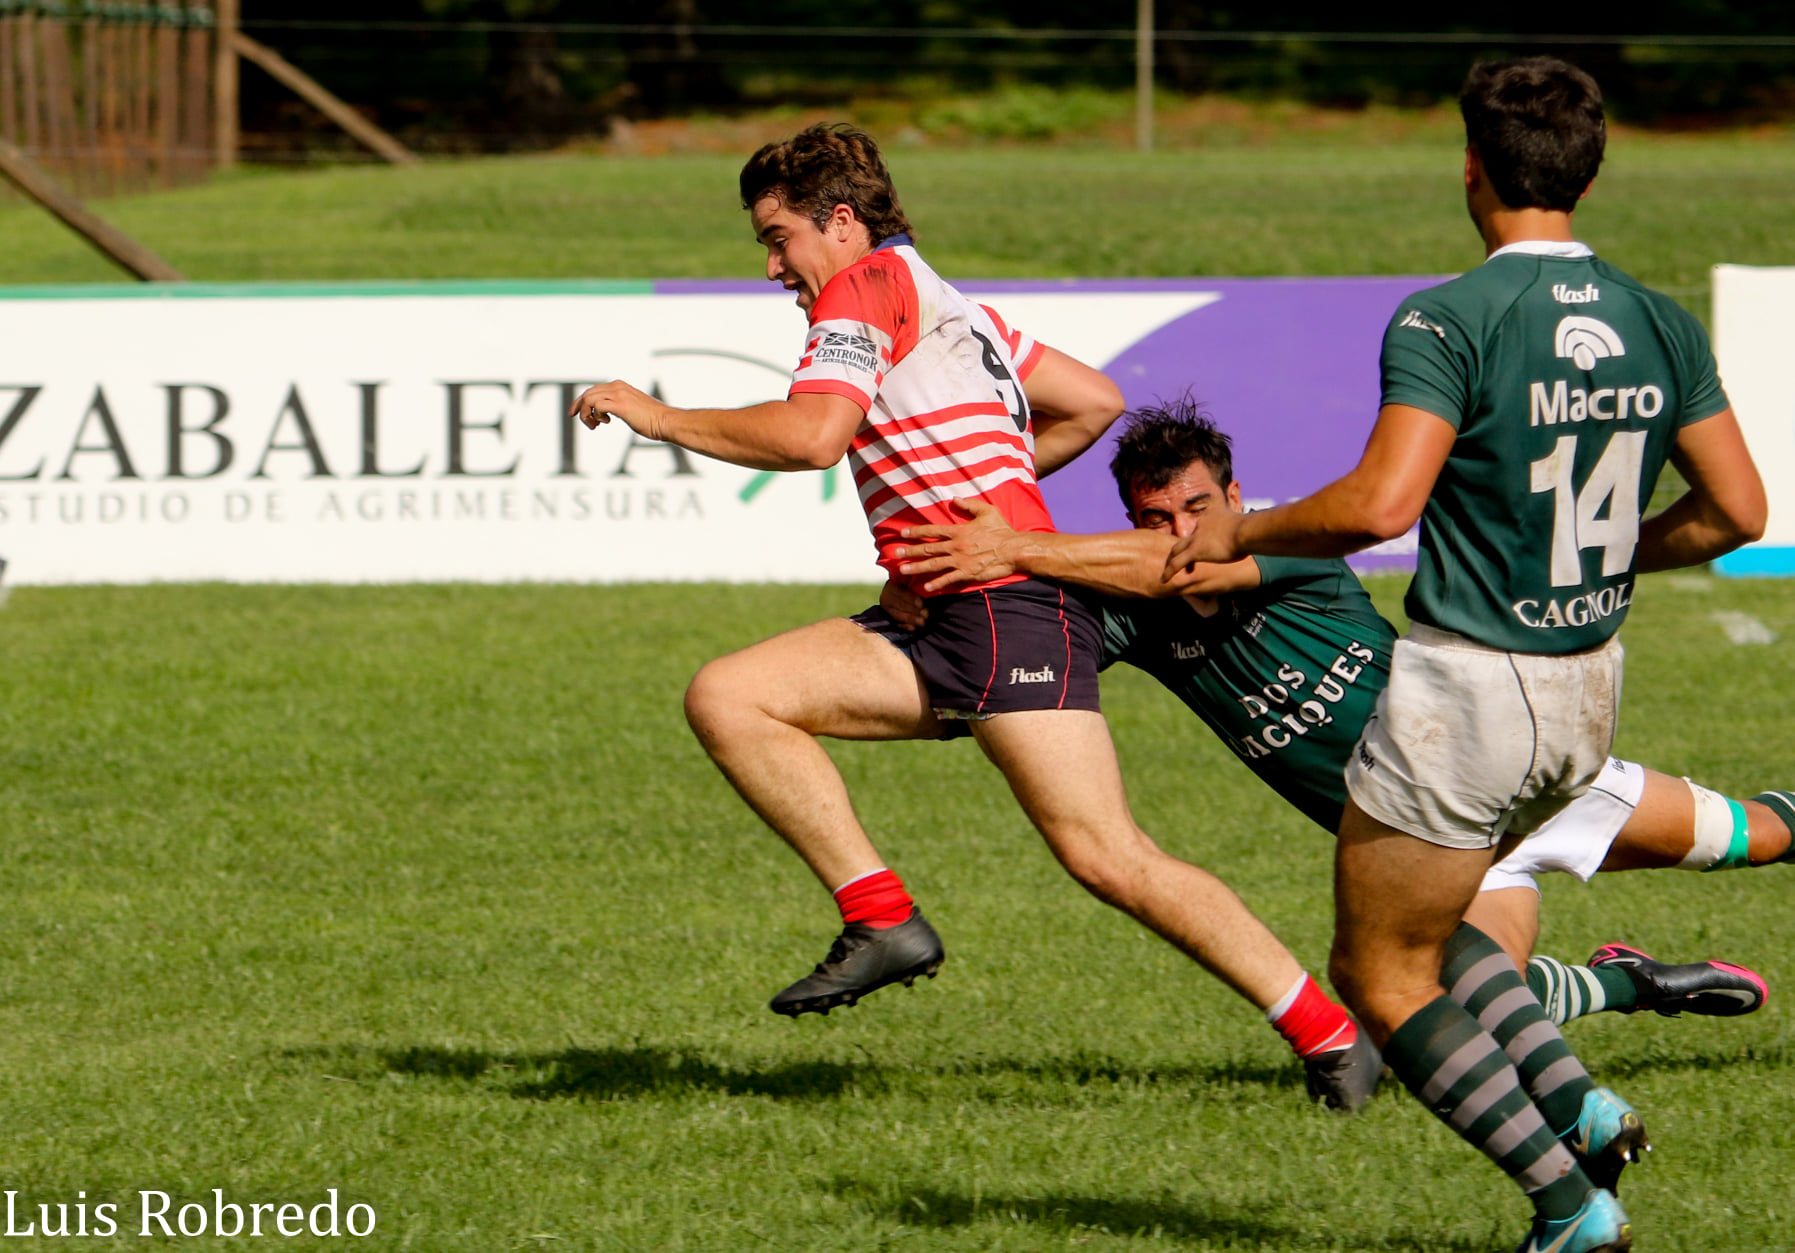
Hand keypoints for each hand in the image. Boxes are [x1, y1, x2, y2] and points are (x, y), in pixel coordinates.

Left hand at [570, 380, 667, 436]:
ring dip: (586, 414)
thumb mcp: (632, 408)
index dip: (581, 401)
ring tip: (594, 425)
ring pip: (588, 398)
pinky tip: (604, 422)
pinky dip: (595, 415)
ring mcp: (619, 395)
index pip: (593, 389)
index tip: (577, 414)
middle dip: (578, 407)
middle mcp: (618, 387)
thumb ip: (619, 406)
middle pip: (587, 392)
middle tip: (582, 421)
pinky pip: (596, 406)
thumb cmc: (653, 420)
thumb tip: (608, 413)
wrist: (666, 421)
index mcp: (620, 386)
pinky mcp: (620, 405)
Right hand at [879, 579, 928, 629]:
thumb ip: (918, 586)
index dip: (912, 598)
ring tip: (923, 622)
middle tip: (926, 615)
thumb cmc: (911, 585)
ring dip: (911, 620)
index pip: (902, 593)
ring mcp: (885, 609)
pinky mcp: (888, 618)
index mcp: (891, 586)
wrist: (903, 591)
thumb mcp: (913, 583)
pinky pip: (897, 624)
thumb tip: (927, 591)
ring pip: (898, 616)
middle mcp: (885, 597)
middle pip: (900, 605)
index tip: (922, 604)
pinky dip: (906, 626)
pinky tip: (914, 628)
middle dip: (914, 611)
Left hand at [892, 499, 1019, 592]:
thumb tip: (954, 499)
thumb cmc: (1002, 530)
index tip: (903, 534)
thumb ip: (969, 505)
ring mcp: (960, 561)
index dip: (916, 532)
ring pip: (934, 564)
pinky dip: (937, 584)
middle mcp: (956, 546)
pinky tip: (926, 588)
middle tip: (896, 553)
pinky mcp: (968, 573)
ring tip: (903, 570)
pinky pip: (949, 579)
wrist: (1014, 550)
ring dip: (917, 568)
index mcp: (958, 531)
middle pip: (928, 548)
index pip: (932, 530)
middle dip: (910, 551)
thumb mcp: (987, 511)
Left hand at [1162, 509, 1245, 581]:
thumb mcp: (1247, 524)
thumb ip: (1244, 528)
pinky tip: (1163, 579)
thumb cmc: (1253, 530)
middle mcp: (1202, 523)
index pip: (1201, 527)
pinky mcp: (1195, 550)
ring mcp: (1197, 536)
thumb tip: (1255, 532)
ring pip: (1177, 549)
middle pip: (1186, 537)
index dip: (1199, 537)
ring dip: (1172, 560)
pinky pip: (1177, 563)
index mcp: (1213, 515)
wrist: (1248, 531)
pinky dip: (1169, 571)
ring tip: (1167, 570)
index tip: (1202, 546)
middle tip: (1181, 559)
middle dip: (1182, 548)